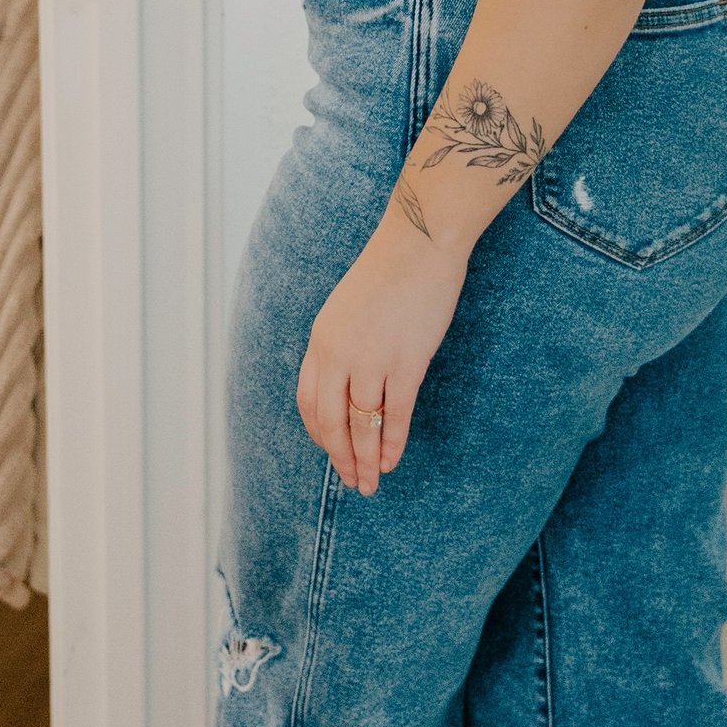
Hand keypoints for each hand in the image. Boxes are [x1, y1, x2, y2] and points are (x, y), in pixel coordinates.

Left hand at [294, 216, 470, 493]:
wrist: (417, 244)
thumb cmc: (388, 272)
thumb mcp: (346, 309)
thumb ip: (341, 345)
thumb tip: (347, 382)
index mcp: (321, 340)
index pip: (308, 401)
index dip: (319, 433)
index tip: (331, 450)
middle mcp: (338, 354)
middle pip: (330, 421)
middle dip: (340, 457)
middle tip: (352, 480)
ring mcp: (372, 360)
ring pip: (362, 425)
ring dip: (366, 459)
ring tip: (371, 483)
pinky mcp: (406, 362)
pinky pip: (395, 414)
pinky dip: (393, 442)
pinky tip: (392, 460)